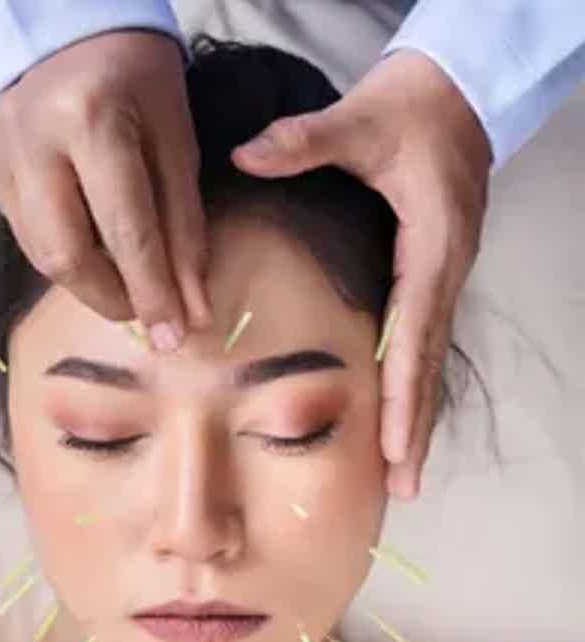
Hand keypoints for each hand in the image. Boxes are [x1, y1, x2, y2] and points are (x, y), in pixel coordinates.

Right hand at [0, 31, 211, 351]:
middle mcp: (30, 137)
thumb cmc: (138, 82)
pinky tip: (84, 231)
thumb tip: (192, 311)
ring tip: (121, 276)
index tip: (172, 338)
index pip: (125, 230)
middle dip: (111, 298)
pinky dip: (64, 247)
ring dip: (88, 279)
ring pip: (39, 254)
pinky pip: (24, 231)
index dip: (152, 292)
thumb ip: (185, 230)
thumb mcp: (176, 145)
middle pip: (66, 256)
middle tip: (144, 310)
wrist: (65, 28)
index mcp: (91, 118)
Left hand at [232, 50, 491, 498]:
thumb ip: (304, 141)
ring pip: (428, 358)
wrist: (457, 94)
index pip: (417, 333)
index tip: (397, 449)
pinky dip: (411, 382)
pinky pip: (421, 340)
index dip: (406, 394)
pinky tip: (397, 413)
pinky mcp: (429, 274)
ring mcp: (440, 276)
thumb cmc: (414, 108)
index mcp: (432, 246)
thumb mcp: (360, 118)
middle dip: (417, 426)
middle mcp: (443, 271)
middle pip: (429, 362)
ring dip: (417, 415)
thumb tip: (245, 155)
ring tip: (404, 472)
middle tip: (404, 486)